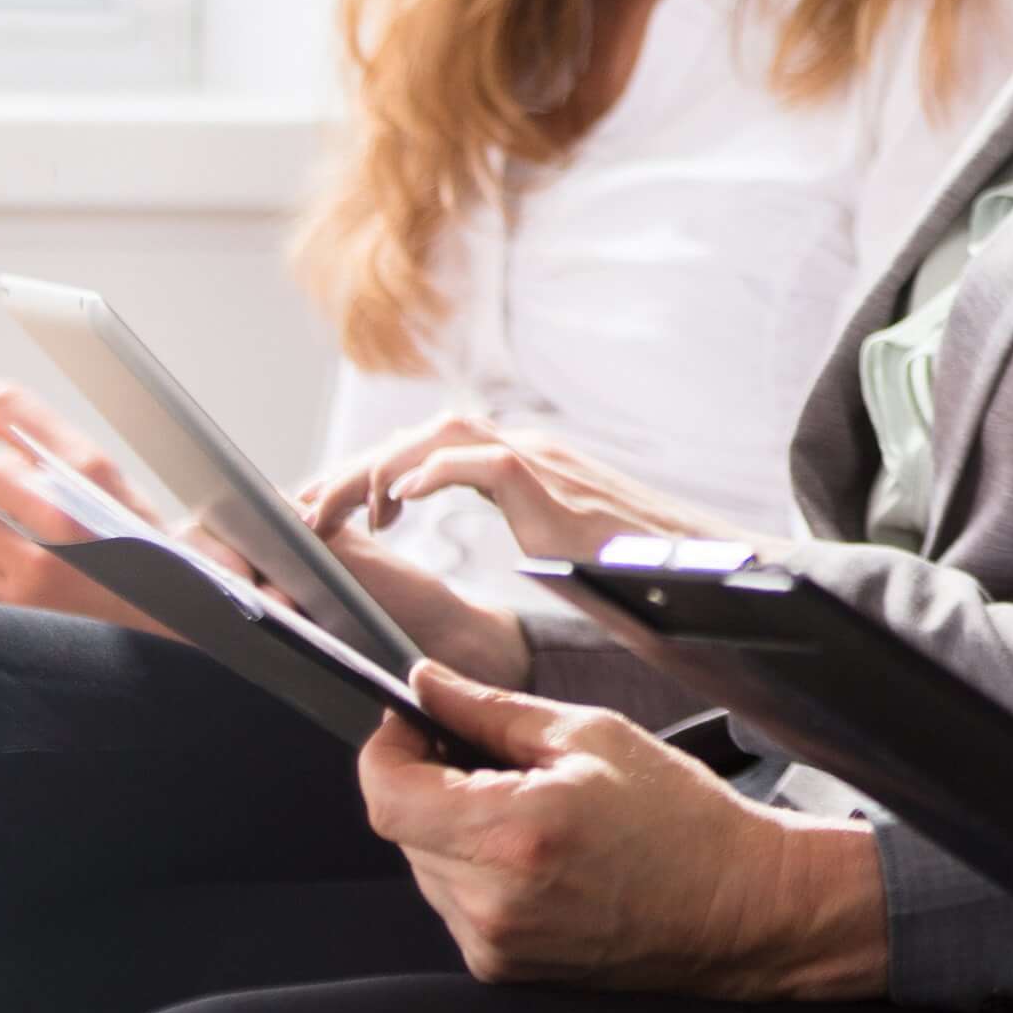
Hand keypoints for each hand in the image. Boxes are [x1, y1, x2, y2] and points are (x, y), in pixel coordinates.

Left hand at [310, 413, 735, 563]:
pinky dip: (432, 475)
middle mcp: (530, 450)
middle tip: (305, 508)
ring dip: (375, 470)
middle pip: (421, 436)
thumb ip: (532, 531)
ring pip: (438, 438)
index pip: (433, 450)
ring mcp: (543, 462)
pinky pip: (481, 463)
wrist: (707, 576)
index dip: (374, 473)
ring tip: (333, 510)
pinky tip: (395, 505)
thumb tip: (509, 548)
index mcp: (527, 464)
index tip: (330, 505)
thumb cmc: (643, 573)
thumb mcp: (567, 547)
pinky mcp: (555, 487)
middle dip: (356, 468)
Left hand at [369, 664, 889, 996]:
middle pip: (403, 828)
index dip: (388, 748)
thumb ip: (488, 710)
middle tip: (493, 760)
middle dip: (430, 783)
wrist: (741, 909)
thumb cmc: (682, 820)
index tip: (412, 722)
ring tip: (530, 812)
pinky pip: (456, 903)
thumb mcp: (589, 735)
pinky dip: (477, 870)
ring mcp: (495, 944)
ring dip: (454, 829)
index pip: (385, 794)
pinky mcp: (503, 969)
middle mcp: (493, 900)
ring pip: (425, 865)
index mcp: (512, 834)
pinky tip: (537, 856)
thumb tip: (423, 684)